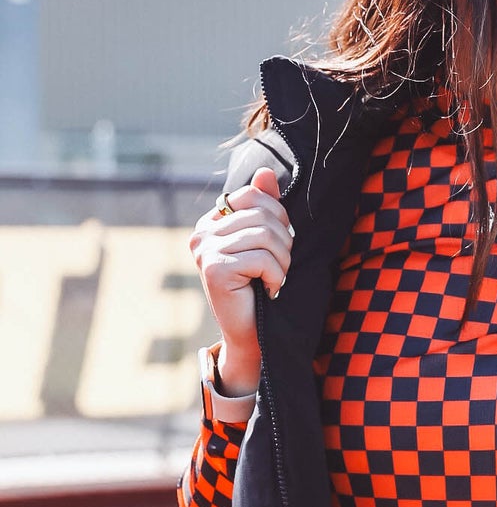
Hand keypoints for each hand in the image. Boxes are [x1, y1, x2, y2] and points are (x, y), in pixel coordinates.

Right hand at [189, 168, 293, 377]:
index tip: (278, 244)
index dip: (277, 216)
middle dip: (284, 243)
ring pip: (266, 236)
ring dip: (282, 262)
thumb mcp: (266, 243)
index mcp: (212, 222)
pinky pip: (263, 258)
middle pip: (263, 215)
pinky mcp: (214, 268)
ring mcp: (205, 250)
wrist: (253, 334)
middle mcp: (202, 233)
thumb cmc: (261, 287)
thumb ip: (264, 207)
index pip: (252, 196)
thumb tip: (265, 171)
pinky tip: (268, 290)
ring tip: (274, 279)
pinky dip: (276, 277)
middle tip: (278, 268)